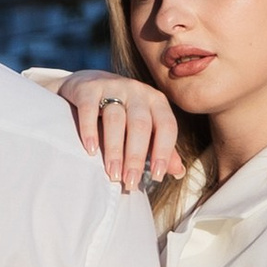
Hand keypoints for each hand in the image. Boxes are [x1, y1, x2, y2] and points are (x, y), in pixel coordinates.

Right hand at [60, 70, 182, 191]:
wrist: (87, 84)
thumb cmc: (122, 112)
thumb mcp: (145, 126)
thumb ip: (160, 148)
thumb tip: (179, 172)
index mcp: (156, 101)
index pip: (166, 126)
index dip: (163, 152)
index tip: (156, 177)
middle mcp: (138, 91)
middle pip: (140, 125)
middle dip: (136, 157)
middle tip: (130, 182)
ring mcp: (113, 86)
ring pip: (115, 119)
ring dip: (114, 149)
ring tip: (112, 173)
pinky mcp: (89, 88)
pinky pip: (90, 109)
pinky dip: (90, 130)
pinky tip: (91, 150)